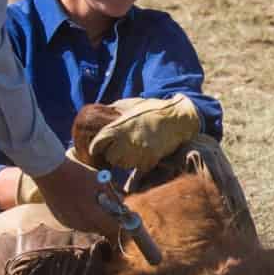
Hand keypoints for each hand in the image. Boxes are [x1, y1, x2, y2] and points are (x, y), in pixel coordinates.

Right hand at [32, 156, 121, 239]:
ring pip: (89, 228)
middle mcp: (81, 224)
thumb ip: (113, 197)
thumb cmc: (78, 174)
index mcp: (92, 215)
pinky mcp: (61, 220)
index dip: (121, 224)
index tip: (124, 217)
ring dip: (95, 220)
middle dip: (108, 220)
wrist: (50, 171)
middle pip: (102, 229)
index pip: (114, 229)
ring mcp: (69, 223)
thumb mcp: (101, 182)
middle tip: (108, 206)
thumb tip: (123, 206)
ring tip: (93, 202)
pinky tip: (80, 203)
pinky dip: (83, 217)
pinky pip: (78, 224)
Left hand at [88, 94, 203, 173]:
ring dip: (126, 160)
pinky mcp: (149, 161)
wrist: (177, 118)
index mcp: (118, 127)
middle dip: (113, 154)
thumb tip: (99, 114)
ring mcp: (138, 152)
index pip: (97, 144)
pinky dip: (139, 164)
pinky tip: (144, 154)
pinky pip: (138, 169)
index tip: (101, 147)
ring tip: (133, 150)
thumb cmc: (152, 110)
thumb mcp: (129, 105)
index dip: (98, 146)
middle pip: (110, 158)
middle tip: (120, 148)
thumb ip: (113, 111)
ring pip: (123, 165)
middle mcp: (126, 141)